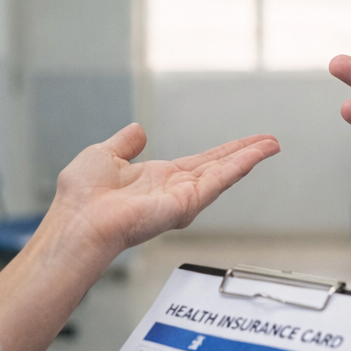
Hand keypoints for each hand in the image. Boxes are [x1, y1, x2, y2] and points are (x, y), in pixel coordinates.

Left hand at [44, 124, 279, 273]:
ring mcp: (182, 199)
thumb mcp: (104, 155)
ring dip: (248, 157)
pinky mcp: (186, 205)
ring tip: (271, 145)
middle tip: (269, 142)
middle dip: (244, 153)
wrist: (79, 220)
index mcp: (156, 179)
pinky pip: (217, 181)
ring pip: (223, 173)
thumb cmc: (81, 198)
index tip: (243, 144)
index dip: (222, 152)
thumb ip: (125, 143)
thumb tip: (138, 130)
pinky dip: (238, 166)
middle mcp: (173, 191)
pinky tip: (254, 155)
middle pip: (218, 167)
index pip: (199, 162)